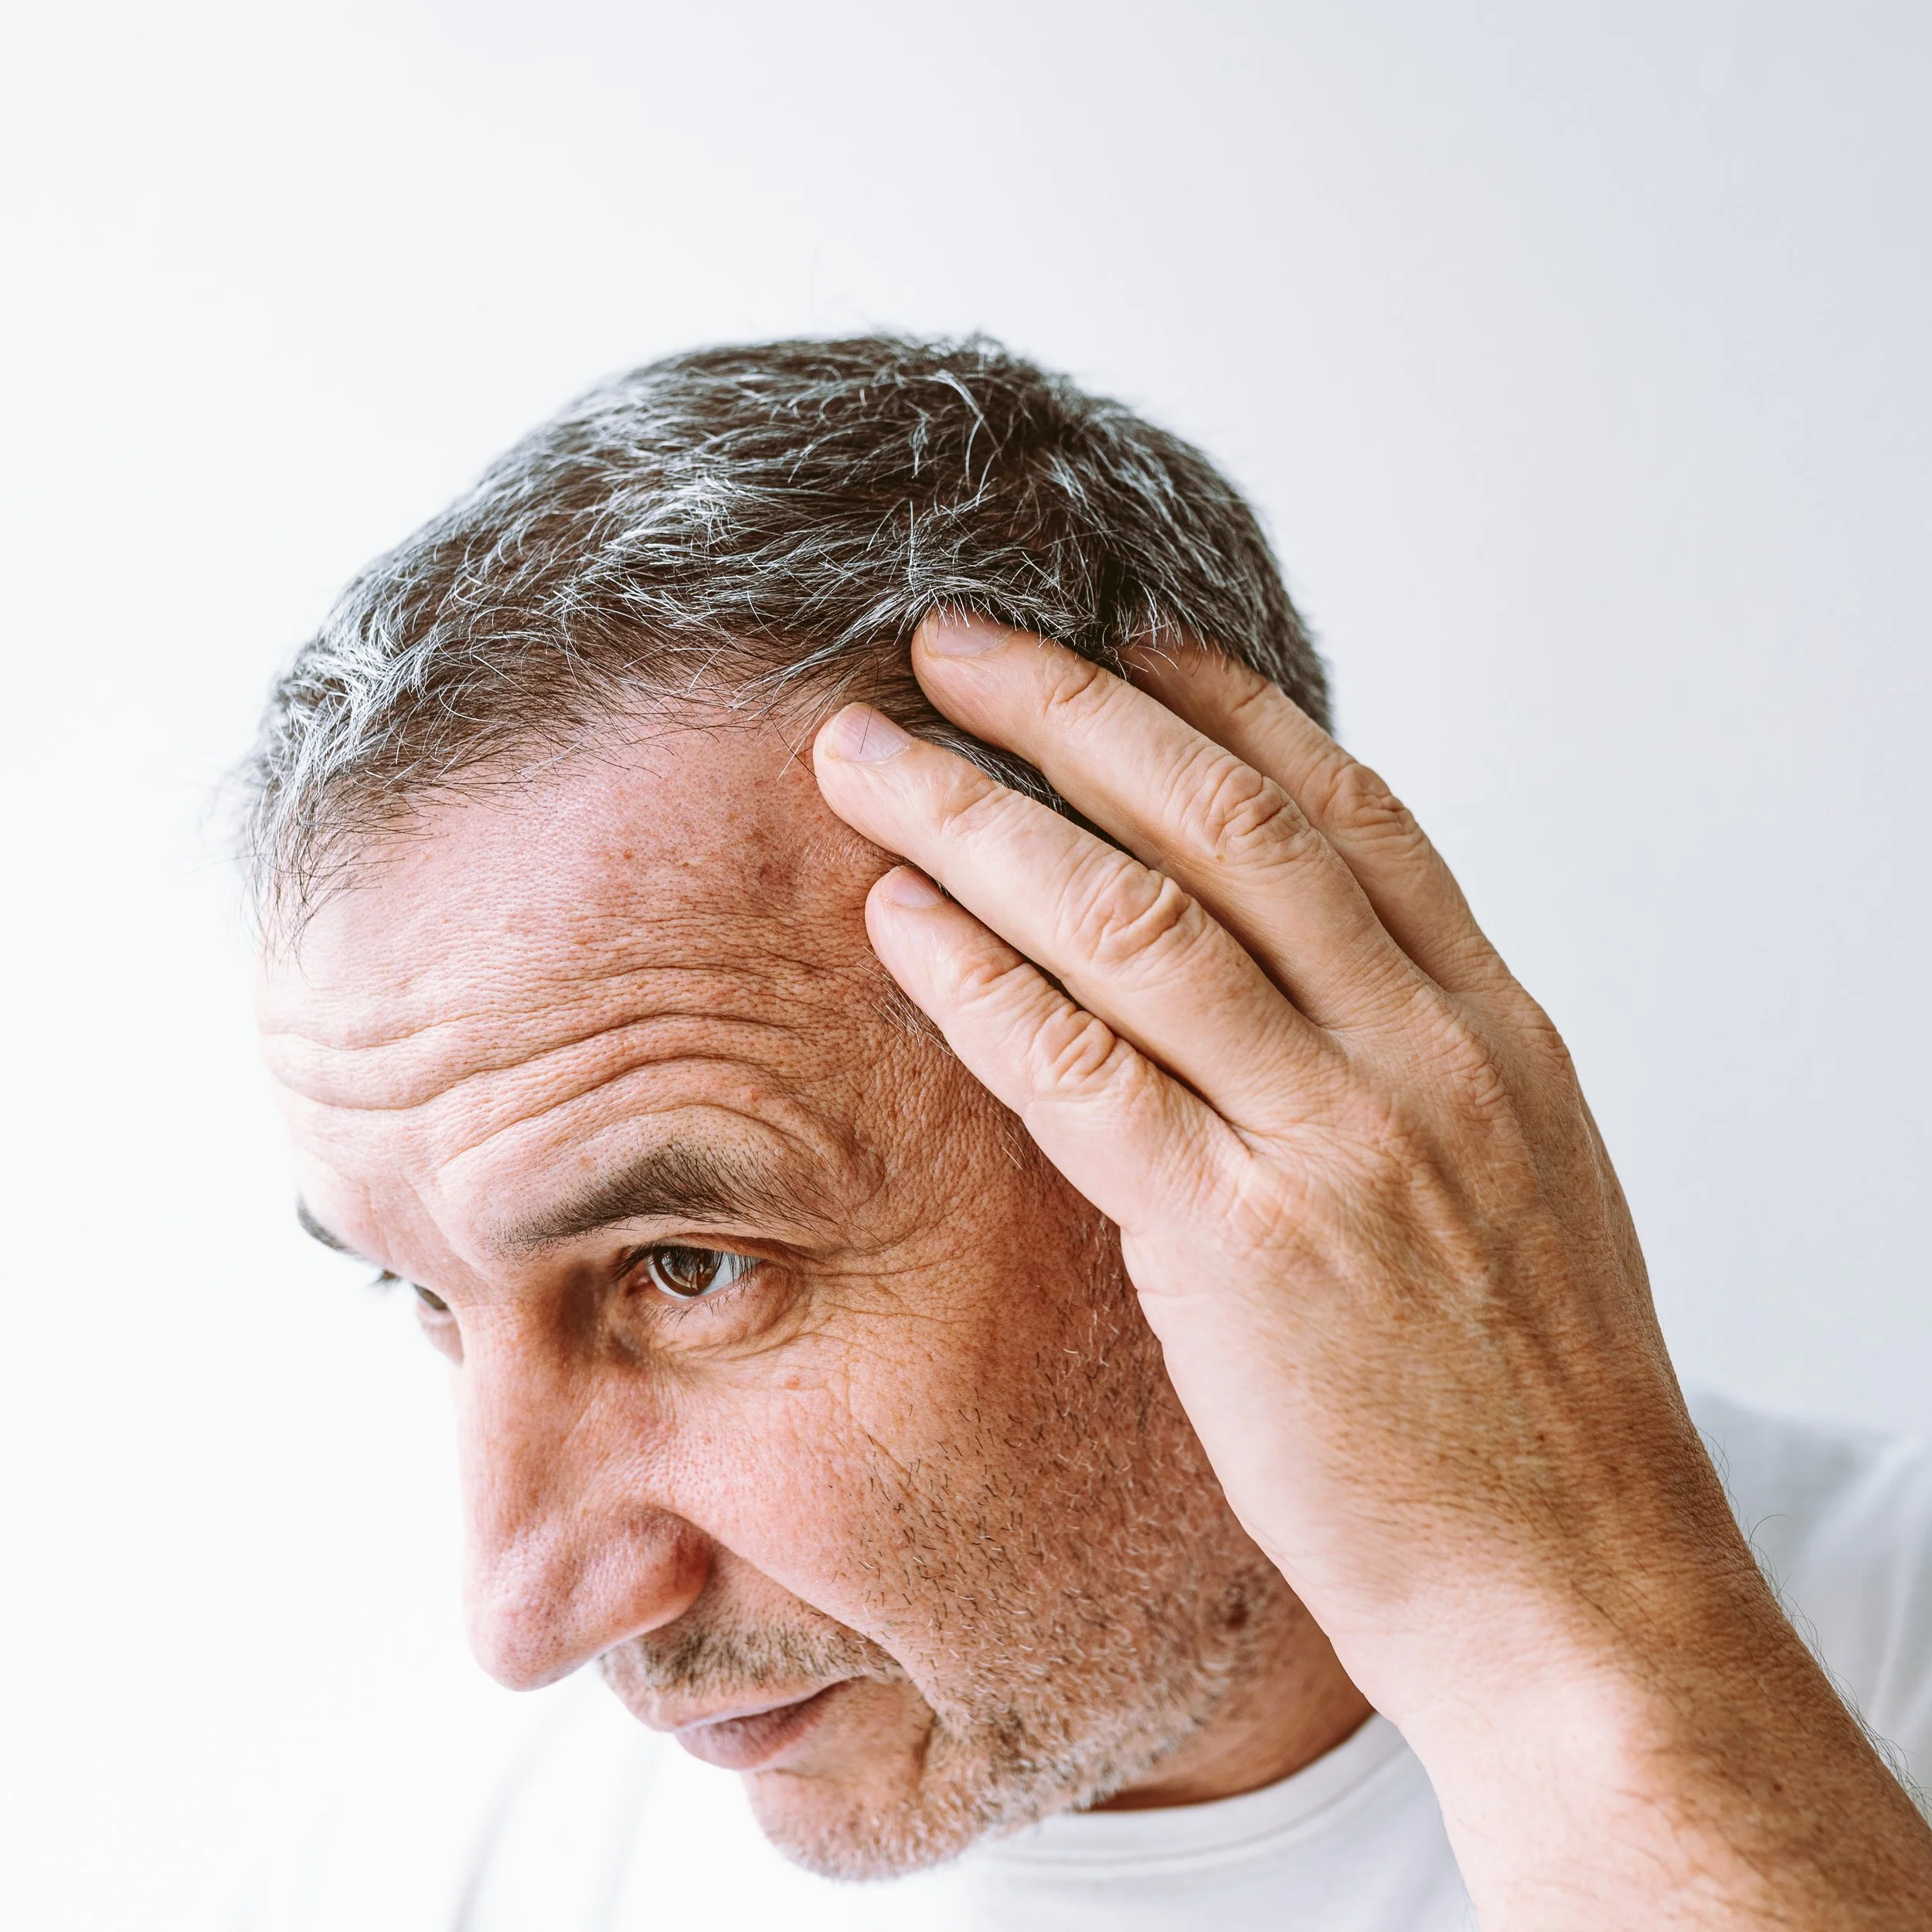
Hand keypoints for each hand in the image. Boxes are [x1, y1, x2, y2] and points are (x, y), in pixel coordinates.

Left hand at [812, 612, 1931, 1927]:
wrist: (1572, 1584)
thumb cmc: (1529, 1398)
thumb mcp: (1507, 1183)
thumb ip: (1405, 1063)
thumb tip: (1283, 981)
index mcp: (1489, 1026)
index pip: (1344, 809)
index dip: (1216, 706)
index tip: (1118, 640)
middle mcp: (1419, 1051)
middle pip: (1219, 822)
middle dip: (1067, 712)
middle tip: (953, 641)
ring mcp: (1334, 1140)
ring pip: (1132, 918)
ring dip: (980, 815)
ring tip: (870, 749)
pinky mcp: (1239, 1245)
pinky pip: (1080, 1069)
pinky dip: (978, 977)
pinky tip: (898, 914)